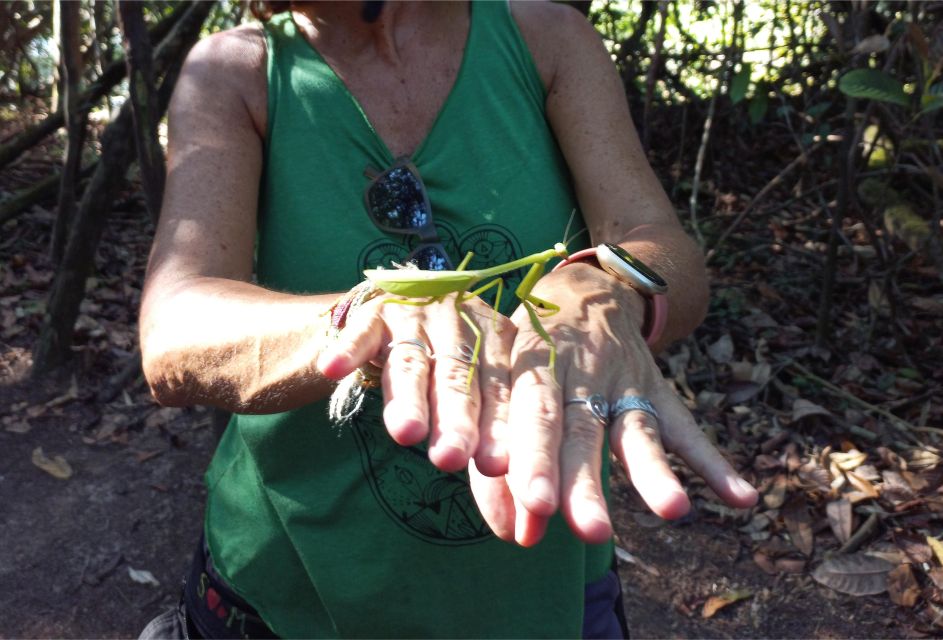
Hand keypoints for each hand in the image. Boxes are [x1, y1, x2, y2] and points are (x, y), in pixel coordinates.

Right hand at [316, 292, 514, 474]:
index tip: (504, 474)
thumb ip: (498, 470)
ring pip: (415, 361)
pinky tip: (333, 367)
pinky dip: (349, 349)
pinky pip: (362, 332)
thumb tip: (519, 534)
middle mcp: (467, 325)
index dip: (506, 432)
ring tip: (406, 432)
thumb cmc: (450, 382)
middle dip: (459, 421)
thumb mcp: (479, 417)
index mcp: (504, 347)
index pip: (513, 393)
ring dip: (410, 397)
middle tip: (453, 459)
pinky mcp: (376, 313)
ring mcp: (421, 316)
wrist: (394, 321)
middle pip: (464, 379)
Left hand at [479, 263, 757, 545]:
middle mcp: (582, 370)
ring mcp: (625, 380)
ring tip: (674, 510)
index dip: (532, 456)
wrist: (584, 289)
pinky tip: (742, 498)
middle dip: (585, 481)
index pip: (533, 410)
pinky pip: (686, 430)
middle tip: (590, 530)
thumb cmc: (526, 345)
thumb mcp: (501, 374)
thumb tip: (505, 530)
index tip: (532, 503)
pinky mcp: (657, 390)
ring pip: (636, 430)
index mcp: (535, 361)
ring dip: (653, 473)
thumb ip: (496, 447)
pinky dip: (714, 464)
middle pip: (584, 429)